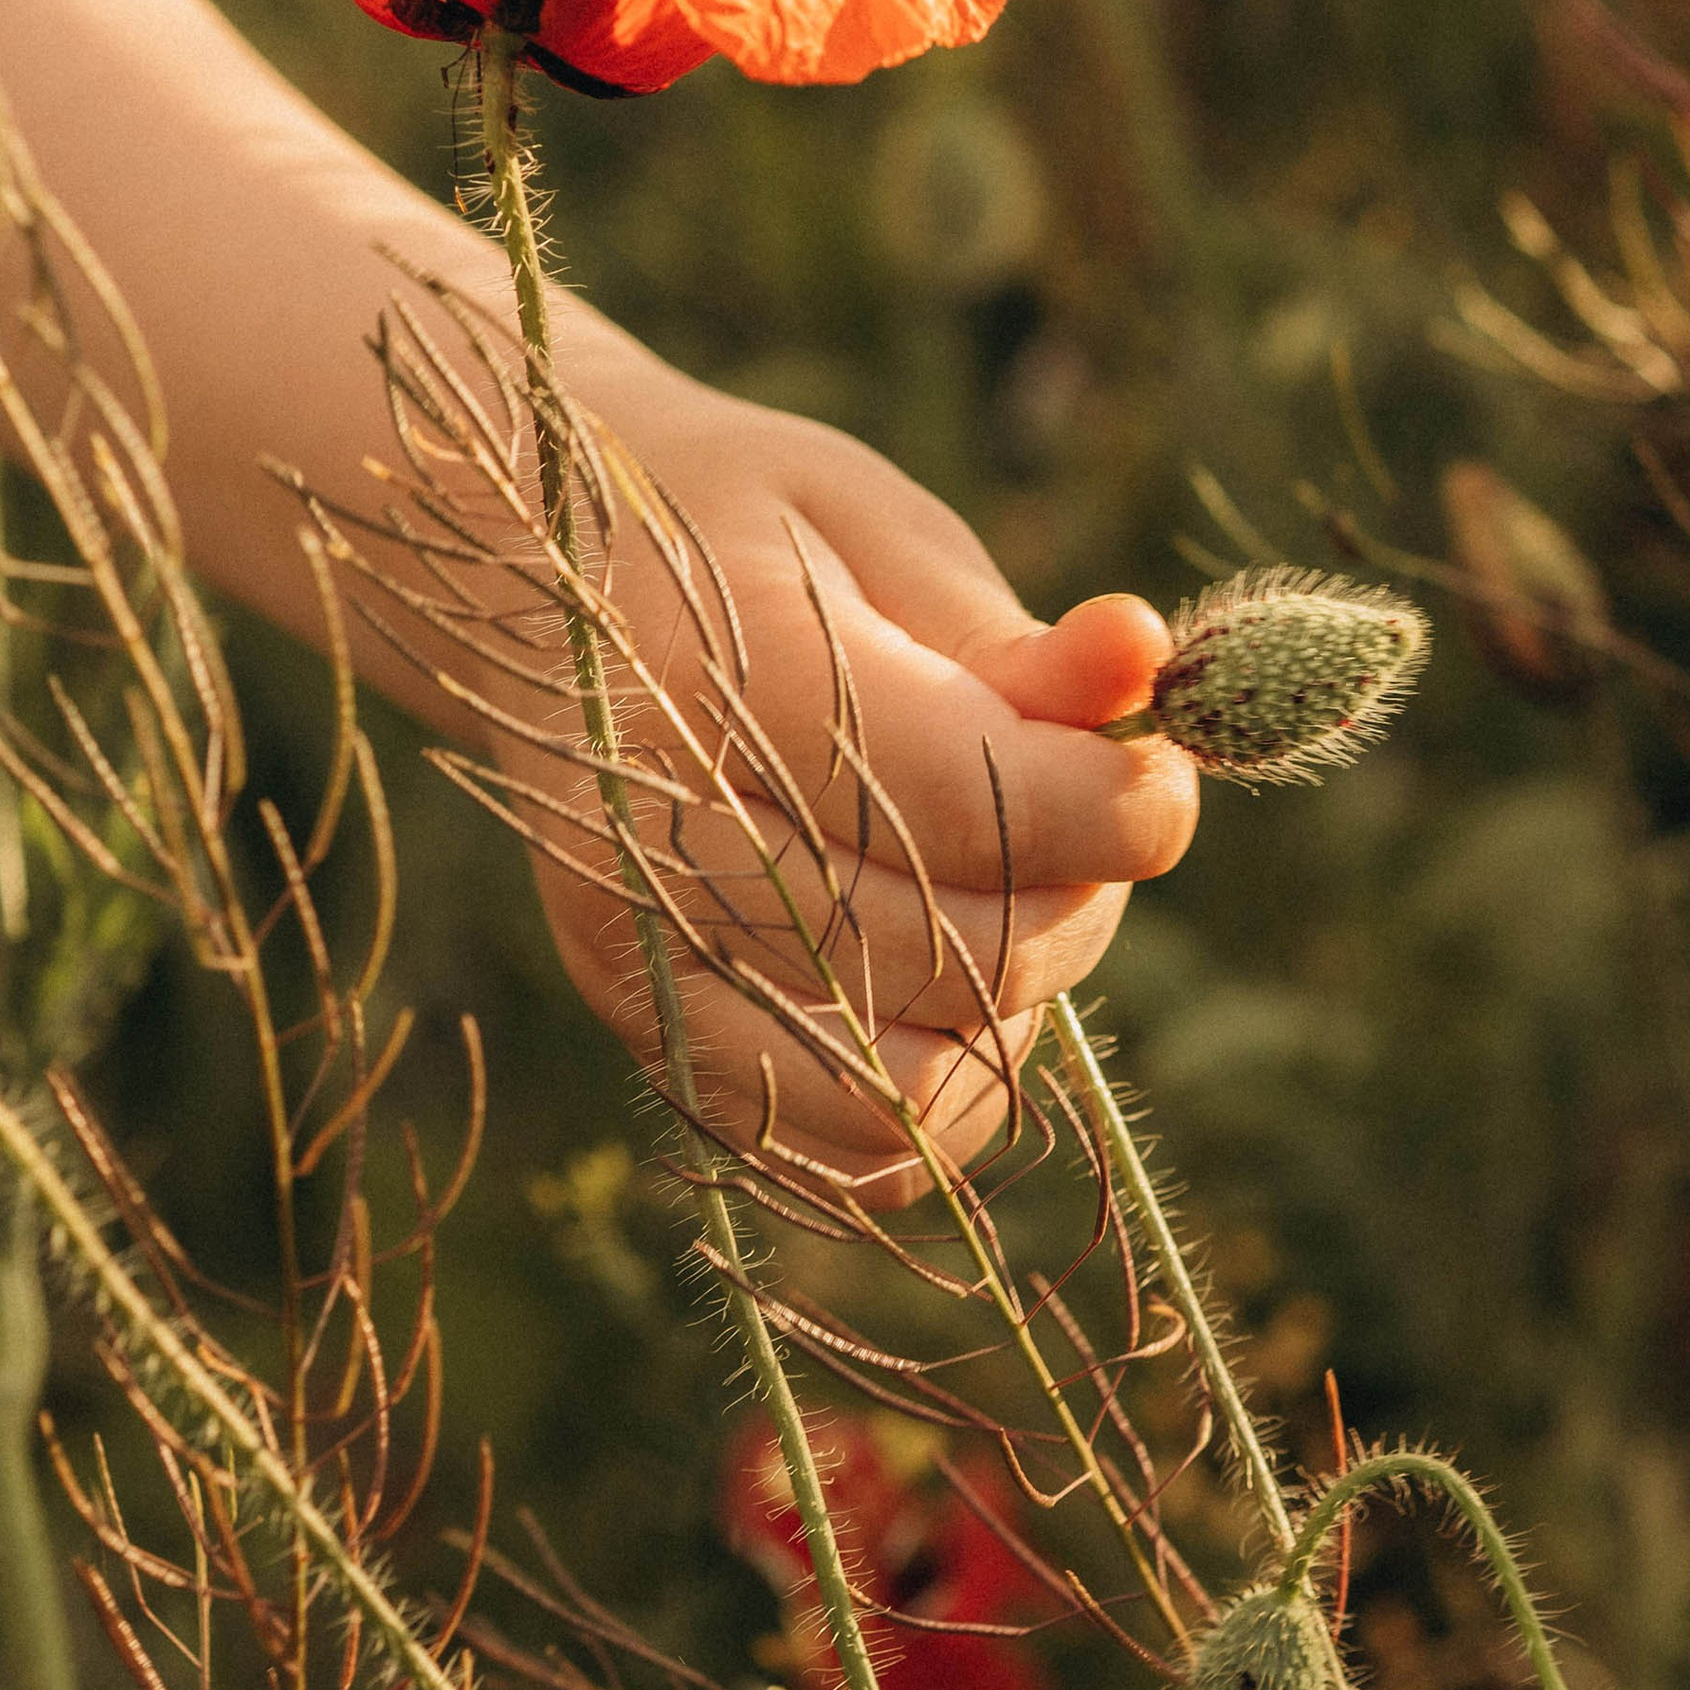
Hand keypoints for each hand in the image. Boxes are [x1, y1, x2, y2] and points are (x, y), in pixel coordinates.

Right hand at [528, 342, 1197, 1205]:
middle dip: (1074, 898)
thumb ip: (1005, 636)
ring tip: (1003, 892)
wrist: (527, 588)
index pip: (964, 800)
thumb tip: (1143, 664)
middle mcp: (653, 845)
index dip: (1109, 805)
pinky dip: (939, 1094)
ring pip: (908, 1084)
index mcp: (712, 683)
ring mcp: (642, 964)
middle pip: (953, 955)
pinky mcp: (655, 1045)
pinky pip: (852, 1154)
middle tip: (1085, 816)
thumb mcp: (872, 534)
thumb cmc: (732, 543)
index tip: (1163, 768)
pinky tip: (943, 983)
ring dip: (1011, 1006)